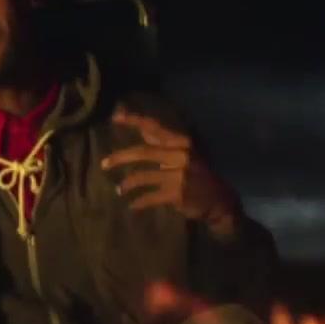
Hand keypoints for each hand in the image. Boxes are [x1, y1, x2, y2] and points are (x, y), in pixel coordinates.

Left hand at [100, 108, 239, 236]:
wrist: (220, 201)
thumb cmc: (199, 176)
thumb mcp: (185, 155)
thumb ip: (164, 144)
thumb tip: (142, 130)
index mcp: (181, 143)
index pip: (155, 127)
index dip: (134, 121)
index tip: (116, 117)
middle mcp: (180, 155)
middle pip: (143, 152)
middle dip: (120, 158)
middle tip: (103, 164)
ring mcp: (178, 175)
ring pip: (143, 176)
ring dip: (127, 184)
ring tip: (119, 190)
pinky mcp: (176, 193)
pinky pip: (149, 197)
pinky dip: (138, 202)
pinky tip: (132, 205)